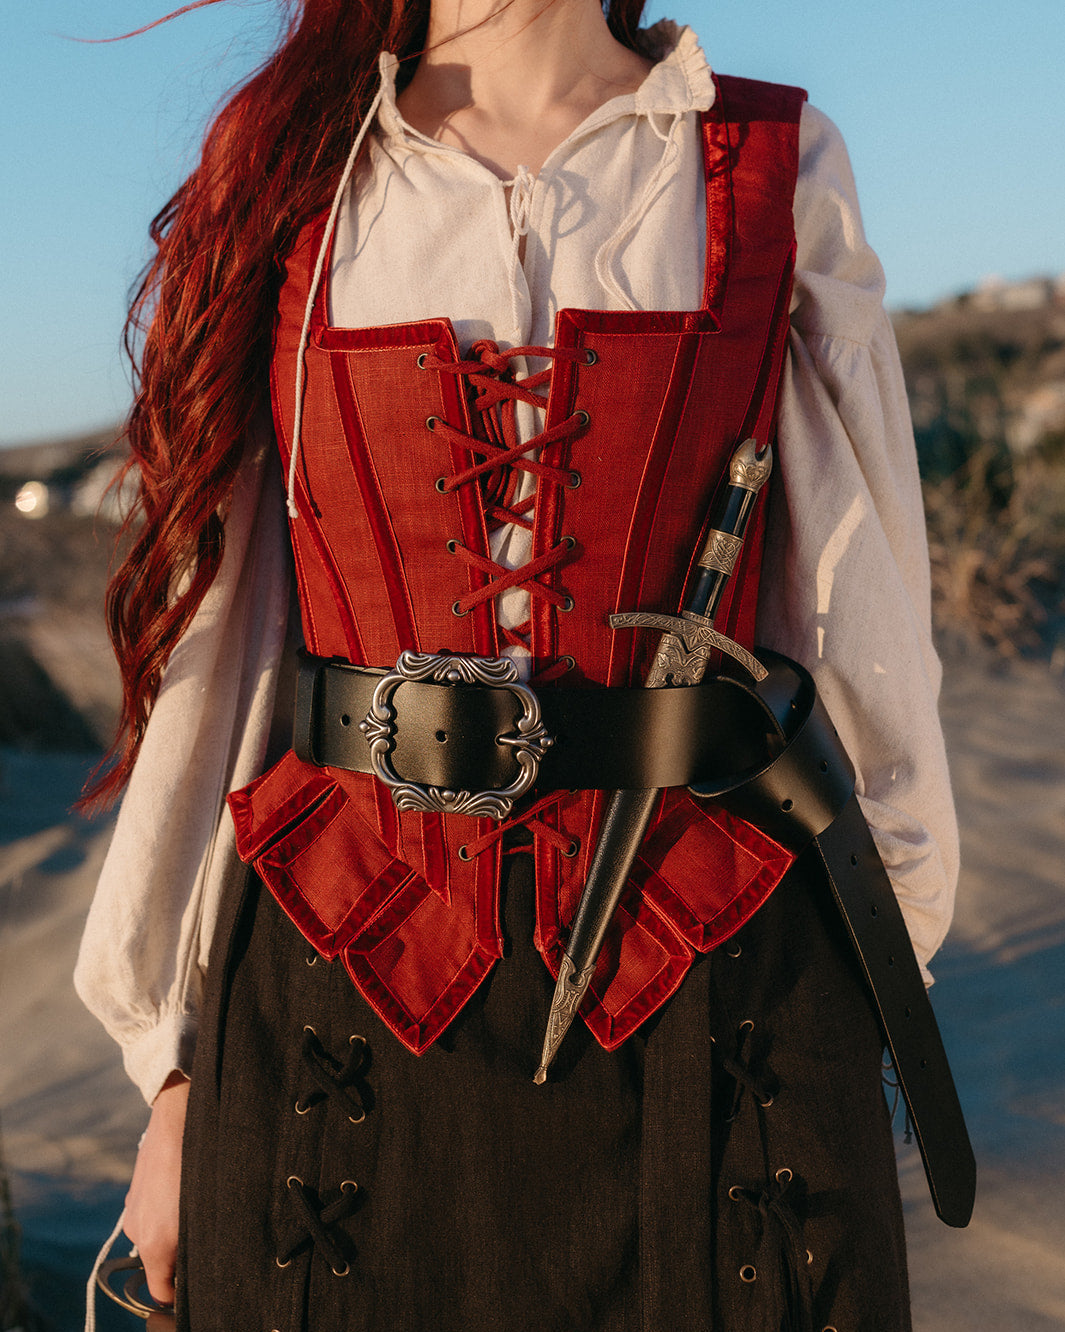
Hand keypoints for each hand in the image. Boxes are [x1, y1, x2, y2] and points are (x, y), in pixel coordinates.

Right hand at [123, 1072, 189, 1305]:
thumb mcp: (204, 1209)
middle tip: (208, 1232)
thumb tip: (197, 1263)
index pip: (160, 1292)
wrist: (179, 1116)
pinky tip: (185, 1186)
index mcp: (153, 1243)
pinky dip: (166, 1208)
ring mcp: (133, 1208)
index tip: (200, 1278)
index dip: (180, 1291)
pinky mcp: (135, 1190)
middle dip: (180, 1255)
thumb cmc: (199, 1162)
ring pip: (157, 1234)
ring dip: (175, 1228)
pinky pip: (152, 1211)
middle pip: (159, 1262)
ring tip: (199, 1202)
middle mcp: (137, 1230)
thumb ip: (197, 1243)